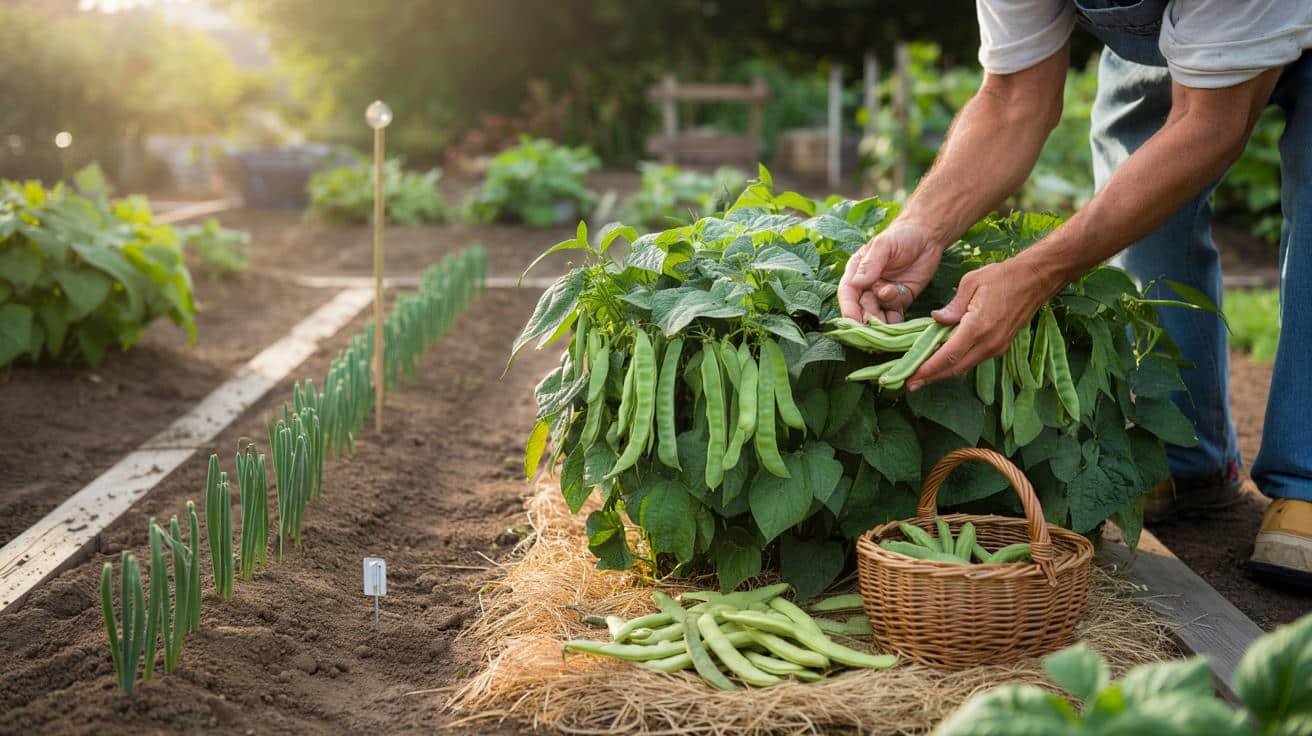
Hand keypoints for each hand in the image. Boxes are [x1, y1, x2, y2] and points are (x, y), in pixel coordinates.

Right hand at [839, 220, 943, 323]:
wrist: (928, 236)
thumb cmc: (902, 235)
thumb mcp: (883, 245)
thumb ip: (870, 264)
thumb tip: (857, 283)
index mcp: (857, 271)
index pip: (847, 294)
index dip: (848, 309)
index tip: (853, 321)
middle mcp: (867, 285)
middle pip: (861, 309)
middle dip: (867, 319)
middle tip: (875, 327)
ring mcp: (883, 294)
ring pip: (877, 315)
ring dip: (882, 322)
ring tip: (890, 324)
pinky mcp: (900, 300)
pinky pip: (894, 316)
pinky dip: (896, 322)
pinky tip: (899, 322)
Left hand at [907, 258, 1051, 391]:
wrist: (1036, 279)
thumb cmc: (1002, 276)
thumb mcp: (972, 282)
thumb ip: (952, 305)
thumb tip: (936, 319)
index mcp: (978, 327)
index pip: (948, 355)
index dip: (928, 368)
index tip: (911, 377)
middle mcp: (988, 343)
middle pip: (955, 368)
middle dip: (931, 377)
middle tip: (910, 384)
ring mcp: (997, 347)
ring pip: (964, 366)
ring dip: (943, 372)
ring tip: (922, 376)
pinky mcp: (1001, 346)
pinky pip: (974, 360)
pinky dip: (957, 364)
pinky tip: (943, 362)